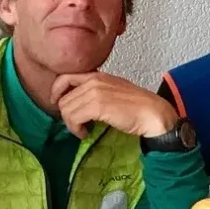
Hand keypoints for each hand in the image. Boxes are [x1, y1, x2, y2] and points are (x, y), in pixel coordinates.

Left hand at [49, 72, 177, 140]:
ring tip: (83, 130)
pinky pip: (74, 118)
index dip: (56, 92)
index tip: (59, 105)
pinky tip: (86, 133)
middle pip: (63, 98)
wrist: (153, 114)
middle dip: (66, 115)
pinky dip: (76, 129)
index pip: (64, 77)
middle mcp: (94, 80)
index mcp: (97, 75)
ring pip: (66, 109)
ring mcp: (95, 92)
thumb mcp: (113, 92)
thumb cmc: (137, 106)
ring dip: (72, 125)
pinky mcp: (98, 105)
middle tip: (77, 125)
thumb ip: (96, 93)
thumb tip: (78, 105)